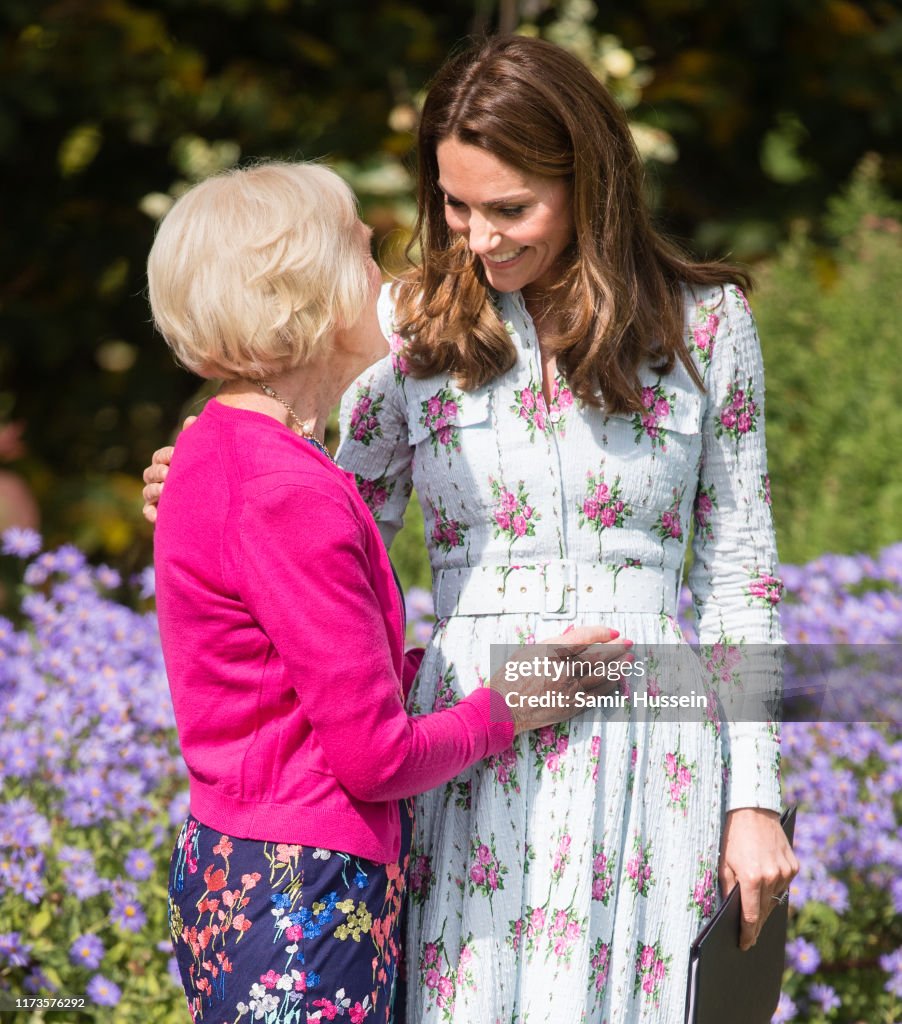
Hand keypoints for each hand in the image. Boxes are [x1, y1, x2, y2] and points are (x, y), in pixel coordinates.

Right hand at [141, 415, 196, 522]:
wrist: (216, 503)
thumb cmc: (206, 473)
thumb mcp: (202, 457)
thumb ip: (196, 440)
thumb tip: (191, 420)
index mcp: (168, 463)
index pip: (159, 456)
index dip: (165, 455)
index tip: (175, 455)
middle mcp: (159, 479)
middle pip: (149, 473)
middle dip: (157, 472)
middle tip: (168, 473)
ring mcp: (157, 497)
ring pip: (147, 492)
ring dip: (154, 490)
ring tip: (165, 490)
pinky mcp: (158, 514)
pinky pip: (148, 513)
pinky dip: (151, 514)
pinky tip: (158, 515)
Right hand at [489, 625, 632, 734]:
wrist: (503, 709)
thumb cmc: (511, 677)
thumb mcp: (528, 651)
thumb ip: (553, 643)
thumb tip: (575, 635)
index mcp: (551, 652)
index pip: (585, 637)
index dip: (602, 632)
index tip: (613, 631)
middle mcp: (563, 669)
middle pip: (598, 655)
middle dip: (617, 647)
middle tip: (629, 642)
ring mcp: (570, 689)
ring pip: (602, 675)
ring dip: (618, 666)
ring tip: (630, 659)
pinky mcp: (572, 706)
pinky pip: (598, 694)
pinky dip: (609, 685)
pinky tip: (616, 679)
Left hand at [719, 807, 799, 949]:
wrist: (753, 810)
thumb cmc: (733, 835)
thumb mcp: (724, 862)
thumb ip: (729, 888)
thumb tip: (732, 910)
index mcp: (751, 878)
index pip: (751, 916)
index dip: (748, 934)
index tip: (744, 945)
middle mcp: (772, 877)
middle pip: (765, 911)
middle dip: (757, 925)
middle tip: (750, 936)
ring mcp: (785, 872)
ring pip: (776, 899)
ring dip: (766, 905)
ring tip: (756, 914)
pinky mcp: (793, 865)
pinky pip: (784, 885)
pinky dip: (775, 889)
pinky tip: (766, 888)